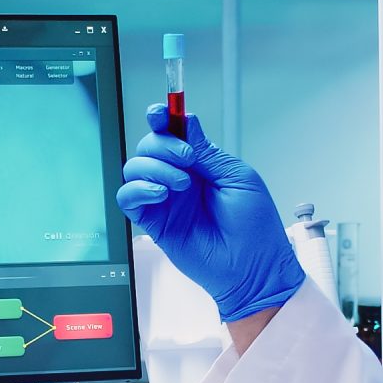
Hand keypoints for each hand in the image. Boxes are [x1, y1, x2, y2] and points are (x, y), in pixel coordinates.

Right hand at [116, 105, 305, 322]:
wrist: (254, 269)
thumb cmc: (255, 229)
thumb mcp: (238, 178)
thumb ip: (208, 152)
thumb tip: (187, 123)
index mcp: (202, 165)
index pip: (174, 133)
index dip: (163, 118)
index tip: (160, 113)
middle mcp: (179, 179)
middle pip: (149, 146)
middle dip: (163, 145)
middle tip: (187, 160)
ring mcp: (165, 200)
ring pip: (135, 168)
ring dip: (155, 168)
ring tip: (181, 184)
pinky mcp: (154, 222)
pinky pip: (128, 198)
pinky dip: (138, 189)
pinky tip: (161, 194)